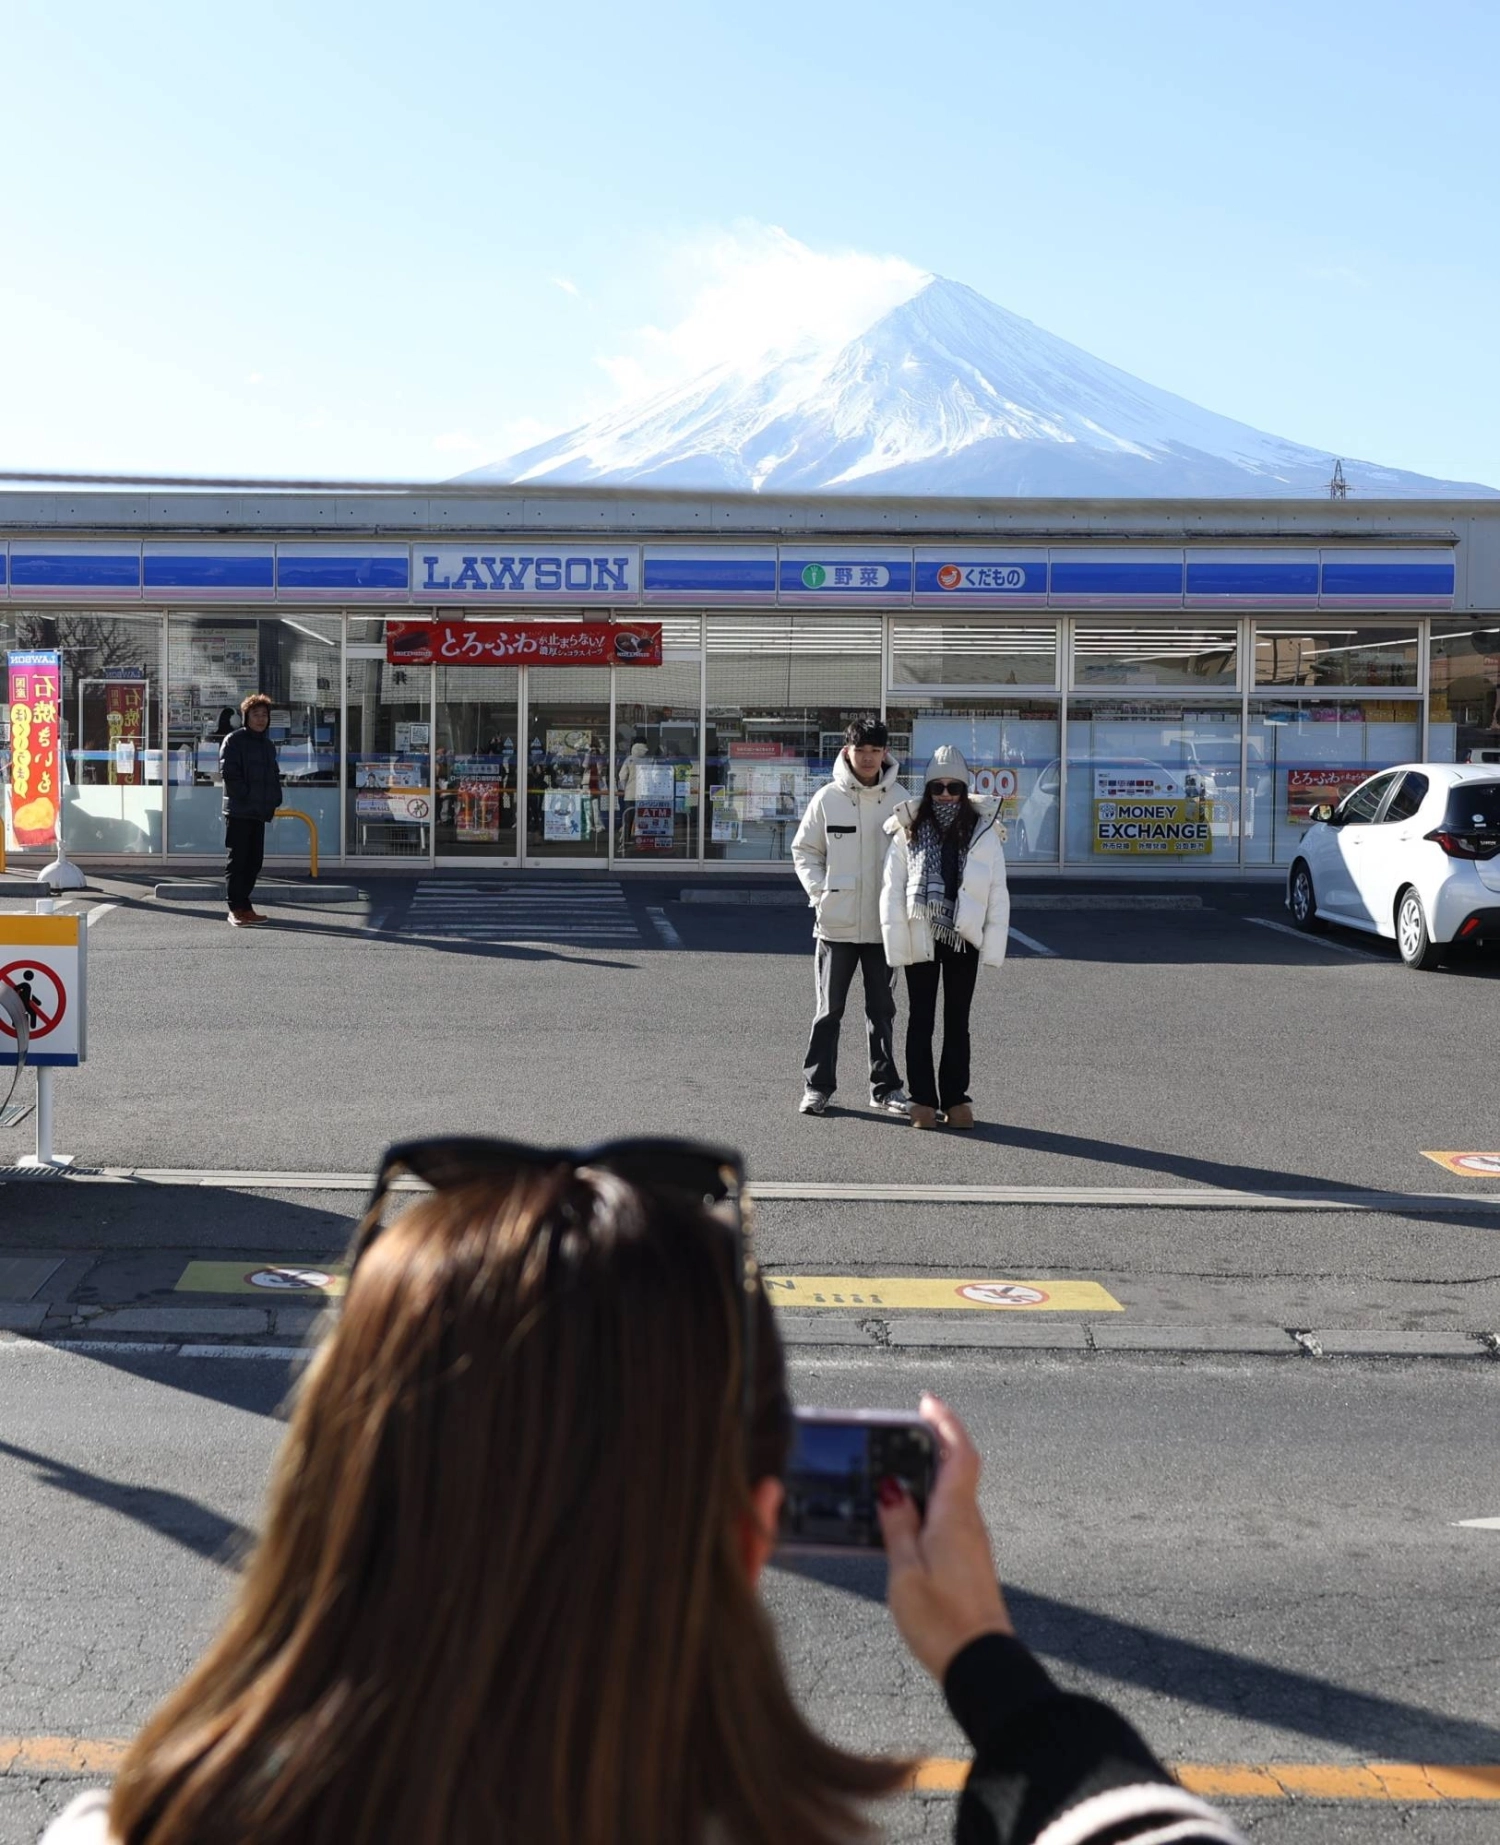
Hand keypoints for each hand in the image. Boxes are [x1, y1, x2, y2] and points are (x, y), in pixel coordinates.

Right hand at [877, 1393, 1012, 1681]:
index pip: (959, 1452)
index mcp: (955, 1515)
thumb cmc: (942, 1620)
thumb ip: (897, 1525)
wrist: (980, 1664)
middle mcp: (968, 1523)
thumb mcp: (904, 1570)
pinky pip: (948, 1519)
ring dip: (927, 1475)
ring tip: (892, 1473)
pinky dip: (928, 1505)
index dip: (945, 1422)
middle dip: (931, 1444)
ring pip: (951, 1494)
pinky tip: (903, 1518)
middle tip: (901, 1431)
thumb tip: (891, 1488)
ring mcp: (970, 1543)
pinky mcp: (967, 1563)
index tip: (927, 1401)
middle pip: (955, 1469)